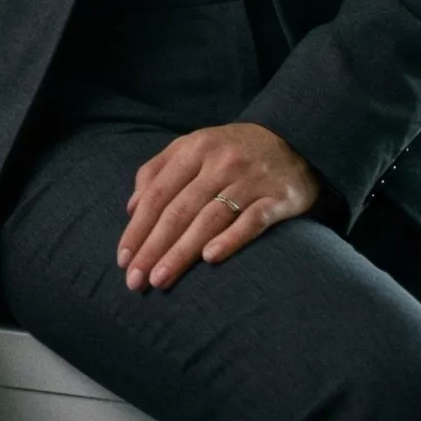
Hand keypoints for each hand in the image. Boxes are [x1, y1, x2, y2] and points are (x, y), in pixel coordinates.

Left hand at [117, 122, 319, 291]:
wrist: (296, 139)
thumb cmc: (232, 151)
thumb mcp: (193, 148)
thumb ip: (158, 171)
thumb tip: (131, 209)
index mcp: (194, 148)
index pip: (158, 193)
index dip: (138, 228)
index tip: (123, 260)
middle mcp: (221, 162)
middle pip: (180, 210)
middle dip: (154, 247)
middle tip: (136, 280)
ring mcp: (250, 179)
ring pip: (210, 218)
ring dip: (182, 251)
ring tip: (161, 279)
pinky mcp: (278, 197)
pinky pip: (252, 220)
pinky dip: (231, 239)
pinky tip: (210, 259)